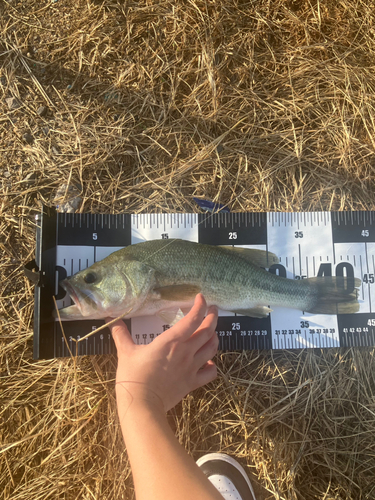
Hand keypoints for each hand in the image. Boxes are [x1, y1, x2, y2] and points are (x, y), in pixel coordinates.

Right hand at [106, 294, 218, 412]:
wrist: (141, 406)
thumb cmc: (133, 376)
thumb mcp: (125, 352)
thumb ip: (120, 334)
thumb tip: (109, 319)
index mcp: (172, 341)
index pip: (193, 319)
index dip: (200, 306)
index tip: (201, 298)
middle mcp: (186, 351)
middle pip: (208, 331)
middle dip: (213, 317)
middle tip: (212, 309)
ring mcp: (191, 368)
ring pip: (212, 348)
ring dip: (215, 337)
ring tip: (212, 332)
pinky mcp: (192, 383)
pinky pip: (211, 372)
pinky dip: (213, 365)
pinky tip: (208, 362)